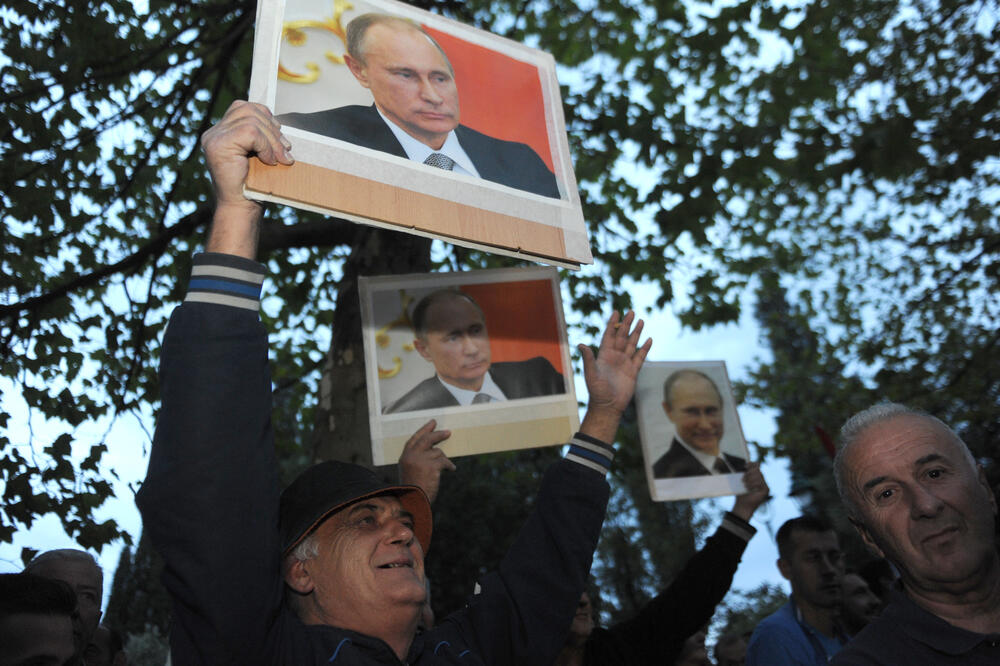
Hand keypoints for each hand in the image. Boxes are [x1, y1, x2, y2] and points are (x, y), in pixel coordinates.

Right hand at [200, 101, 293, 257]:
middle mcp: (214, 132)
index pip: (244, 107)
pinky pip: (250, 132)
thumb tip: (280, 121)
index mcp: (222, 131)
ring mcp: (213, 138)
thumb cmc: (254, 185)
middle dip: (273, 130)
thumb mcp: (259, 154)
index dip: (266, 117)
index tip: (280, 140)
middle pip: (249, 110)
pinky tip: (268, 161)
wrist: (241, 208)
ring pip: (251, 120)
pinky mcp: (217, 145)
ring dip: (272, 140)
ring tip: (280, 159)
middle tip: (286, 152)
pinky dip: (265, 146)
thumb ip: (261, 136)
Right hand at [398, 419, 454, 504]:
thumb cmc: (413, 490)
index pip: (415, 439)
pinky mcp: (431, 466)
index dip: (424, 430)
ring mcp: (421, 460)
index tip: (432, 423)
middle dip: (438, 434)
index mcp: (404, 457)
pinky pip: (444, 461)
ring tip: (446, 468)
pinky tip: (452, 469)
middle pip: (427, 439)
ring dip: (443, 460)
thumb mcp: (410, 471)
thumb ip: (417, 459)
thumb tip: (435, 449)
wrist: (413, 502)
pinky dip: (449, 465)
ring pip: (438, 452)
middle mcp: (411, 456)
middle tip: (448, 432)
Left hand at [578, 310, 651, 441]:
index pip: (609, 335)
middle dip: (626, 324)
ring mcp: (624, 363)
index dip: (612, 324)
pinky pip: (640, 357)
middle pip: (622, 336)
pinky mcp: (633, 371)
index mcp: (604, 355)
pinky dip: (645, 348)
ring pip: (632, 344)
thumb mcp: (591, 373)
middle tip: (631, 311)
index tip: (616, 312)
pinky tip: (649, 340)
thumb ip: (588, 359)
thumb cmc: (597, 391)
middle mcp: (614, 357)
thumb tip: (581, 344)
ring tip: (641, 321)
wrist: (608, 406)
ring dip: (636, 333)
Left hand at [731, 462, 768, 520]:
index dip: (751, 464)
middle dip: (749, 473)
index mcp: (755, 475)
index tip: (745, 466)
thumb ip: (741, 473)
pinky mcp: (766, 489)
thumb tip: (736, 463)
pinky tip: (749, 489)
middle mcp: (761, 479)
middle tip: (743, 480)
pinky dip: (754, 485)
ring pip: (759, 475)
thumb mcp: (740, 481)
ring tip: (745, 485)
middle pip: (758, 470)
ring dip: (750, 480)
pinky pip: (761, 482)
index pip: (757, 465)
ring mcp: (764, 484)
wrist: (743, 505)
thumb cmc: (741, 493)